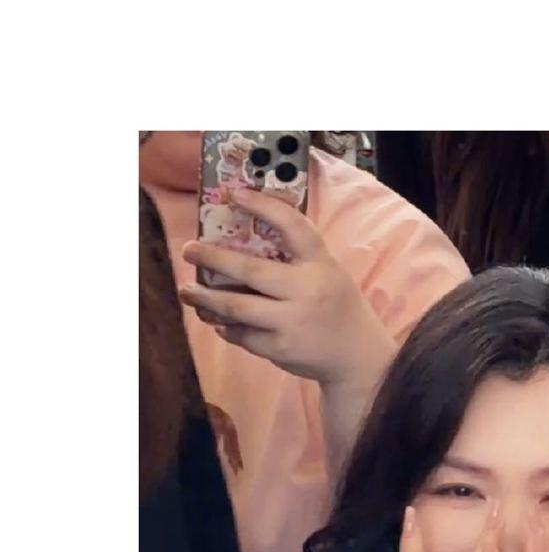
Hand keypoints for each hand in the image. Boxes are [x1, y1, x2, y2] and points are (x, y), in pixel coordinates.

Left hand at [179, 186, 373, 389]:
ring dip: (206, 298)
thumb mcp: (327, 273)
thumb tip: (242, 241)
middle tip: (189, 250)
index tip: (236, 194)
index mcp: (320, 264)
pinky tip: (216, 320)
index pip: (293, 226)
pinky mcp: (280, 349)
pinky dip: (226, 326)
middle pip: (250, 270)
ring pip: (237, 307)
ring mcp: (292, 321)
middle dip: (213, 259)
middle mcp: (306, 290)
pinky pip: (243, 335)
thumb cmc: (335, 306)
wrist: (357, 357)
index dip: (264, 206)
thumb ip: (295, 258)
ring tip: (187, 292)